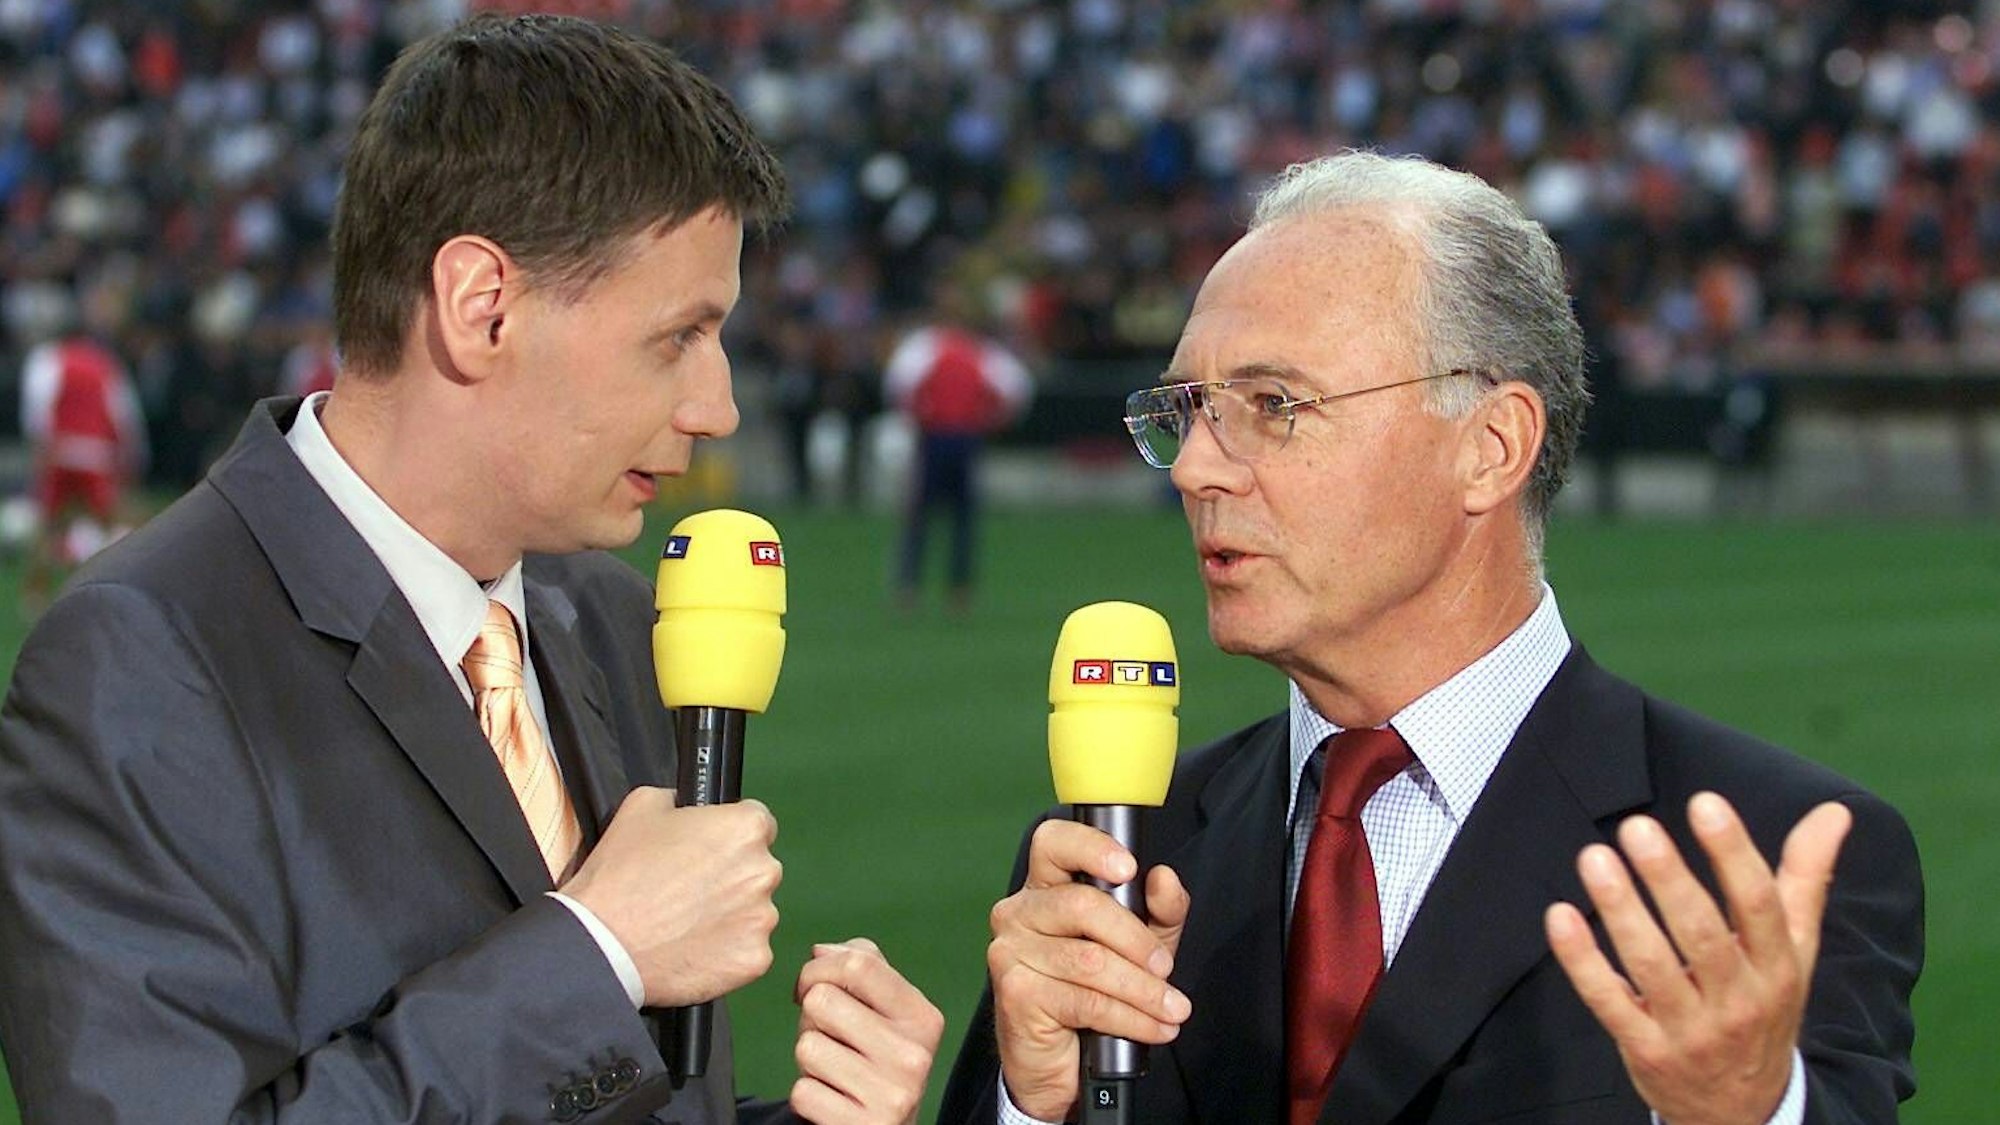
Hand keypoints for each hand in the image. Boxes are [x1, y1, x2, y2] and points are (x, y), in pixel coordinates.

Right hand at [561, 787, 781, 1006]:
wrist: (602, 945)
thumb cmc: (620, 877)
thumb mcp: (642, 806)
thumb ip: (680, 801)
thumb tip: (687, 807)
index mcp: (745, 829)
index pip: (757, 823)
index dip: (729, 835)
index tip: (711, 850)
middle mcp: (763, 872)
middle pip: (757, 869)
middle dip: (732, 876)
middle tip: (690, 889)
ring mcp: (762, 919)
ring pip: (754, 912)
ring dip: (731, 915)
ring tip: (685, 921)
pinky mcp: (754, 960)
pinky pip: (748, 951)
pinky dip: (727, 951)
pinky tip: (693, 947)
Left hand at [788, 938, 944, 1124]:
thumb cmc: (875, 1062)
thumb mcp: (885, 1013)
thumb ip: (863, 969)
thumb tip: (821, 951)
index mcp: (922, 1017)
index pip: (858, 963)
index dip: (818, 969)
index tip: (811, 987)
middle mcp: (914, 1055)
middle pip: (821, 1001)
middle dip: (810, 1019)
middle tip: (829, 1040)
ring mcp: (892, 1095)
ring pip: (807, 1047)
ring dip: (807, 1060)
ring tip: (832, 1071)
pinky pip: (802, 1092)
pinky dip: (806, 1096)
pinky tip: (831, 1100)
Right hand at [986, 819, 1191, 1120]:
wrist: (1060, 1063)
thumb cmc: (1093, 992)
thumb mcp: (1139, 945)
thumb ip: (1158, 910)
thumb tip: (1164, 878)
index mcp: (1044, 887)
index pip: (1053, 842)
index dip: (1091, 847)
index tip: (1128, 868)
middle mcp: (1018, 912)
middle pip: (1082, 904)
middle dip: (1136, 940)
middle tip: (1166, 968)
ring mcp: (1010, 952)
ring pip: (1090, 961)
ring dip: (1143, 990)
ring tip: (1173, 1008)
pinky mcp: (1016, 993)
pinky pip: (1085, 1000)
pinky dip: (1130, 1017)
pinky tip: (1154, 1027)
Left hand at [1545, 792, 1851, 1124]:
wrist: (1745, 1111)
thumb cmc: (1765, 1008)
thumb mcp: (1797, 951)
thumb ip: (1805, 878)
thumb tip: (1834, 812)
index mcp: (1777, 967)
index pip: (1759, 904)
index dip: (1733, 853)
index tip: (1704, 803)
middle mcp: (1738, 998)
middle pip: (1703, 934)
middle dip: (1668, 879)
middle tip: (1636, 827)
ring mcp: (1689, 1029)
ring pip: (1652, 966)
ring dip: (1621, 910)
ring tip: (1595, 858)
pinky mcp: (1645, 1049)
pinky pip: (1609, 1002)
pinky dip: (1582, 961)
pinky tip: (1561, 916)